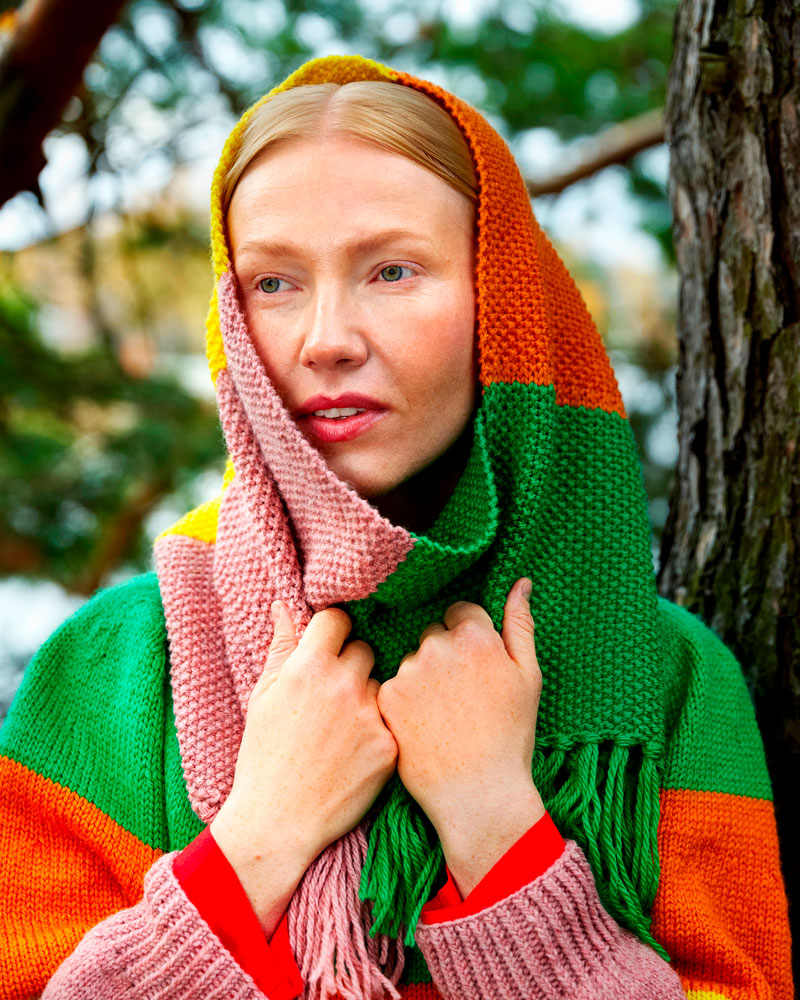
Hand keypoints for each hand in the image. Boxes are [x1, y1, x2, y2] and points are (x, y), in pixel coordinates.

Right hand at [211, 602, 396, 931]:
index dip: (334, 632)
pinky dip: (380, 732)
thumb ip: (281, 646)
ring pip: (383, 685)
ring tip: (345, 729)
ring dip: (369, 697)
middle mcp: (344, 684)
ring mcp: (371, 715)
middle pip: (366, 649)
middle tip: (336, 696)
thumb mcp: (263, 696)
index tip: (330, 648)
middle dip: (353, 665)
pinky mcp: (390, 745)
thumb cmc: (264, 756)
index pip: (339, 619)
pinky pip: (392, 721)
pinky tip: (358, 753)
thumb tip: (283, 605)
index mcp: (309, 666)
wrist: (278, 821)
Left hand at [377, 579, 544, 895]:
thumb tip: (520, 582)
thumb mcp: (528, 676)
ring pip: (412, 661)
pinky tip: (422, 727)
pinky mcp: (387, 697)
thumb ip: (520, 623)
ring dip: (422, 678)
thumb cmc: (510, 735)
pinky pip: (393, 685)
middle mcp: (438, 646)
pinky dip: (404, 701)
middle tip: (460, 698)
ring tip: (442, 717)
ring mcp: (409, 671)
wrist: (479, 793)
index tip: (475, 672)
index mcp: (475, 636)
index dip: (469, 642)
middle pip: (433, 635)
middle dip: (444, 657)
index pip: (460, 613)